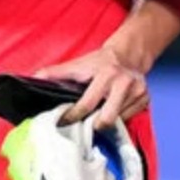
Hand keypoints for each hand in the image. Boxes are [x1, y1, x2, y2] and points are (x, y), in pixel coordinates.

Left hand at [34, 44, 149, 128]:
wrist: (128, 54)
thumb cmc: (99, 63)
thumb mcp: (78, 65)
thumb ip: (55, 72)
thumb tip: (33, 78)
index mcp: (106, 74)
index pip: (87, 104)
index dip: (73, 116)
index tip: (63, 122)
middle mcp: (124, 82)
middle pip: (106, 119)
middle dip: (94, 124)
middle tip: (87, 122)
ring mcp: (138, 91)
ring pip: (118, 121)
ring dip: (107, 121)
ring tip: (100, 115)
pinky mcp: (146, 99)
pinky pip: (129, 119)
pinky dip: (120, 118)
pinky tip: (114, 109)